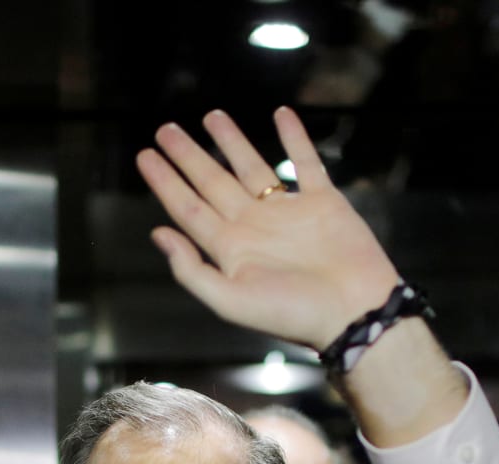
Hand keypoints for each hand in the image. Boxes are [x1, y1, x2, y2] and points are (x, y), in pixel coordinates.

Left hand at [136, 107, 469, 444]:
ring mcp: (288, 213)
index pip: (189, 209)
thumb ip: (192, 270)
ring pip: (252, 168)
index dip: (166, 182)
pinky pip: (306, 163)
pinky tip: (282, 114)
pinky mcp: (323, 203)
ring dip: (232, 142)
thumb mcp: (231, 302)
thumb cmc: (293, 315)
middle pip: (212, 183)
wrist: (354, 313)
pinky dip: (295, 138)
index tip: (144, 156)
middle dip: (189, 156)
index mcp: (231, 250)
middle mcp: (255, 227)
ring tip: (211, 117)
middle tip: (165, 130)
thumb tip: (157, 233)